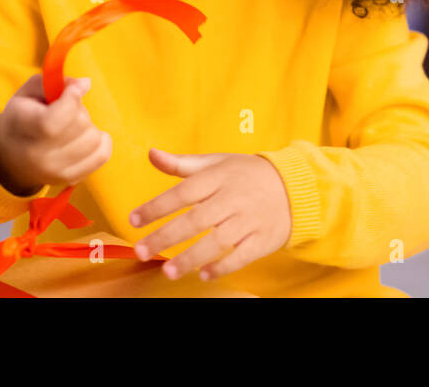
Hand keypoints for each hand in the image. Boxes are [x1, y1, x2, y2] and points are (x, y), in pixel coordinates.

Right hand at [0, 74, 111, 194]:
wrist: (9, 158)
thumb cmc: (22, 117)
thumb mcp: (28, 93)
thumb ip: (56, 82)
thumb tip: (85, 84)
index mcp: (22, 127)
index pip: (54, 119)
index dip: (71, 99)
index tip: (74, 90)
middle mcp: (39, 155)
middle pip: (79, 124)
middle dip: (79, 109)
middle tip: (66, 110)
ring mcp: (56, 170)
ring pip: (94, 138)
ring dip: (88, 126)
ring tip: (72, 126)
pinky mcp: (71, 178)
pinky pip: (102, 154)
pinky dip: (100, 141)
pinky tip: (85, 136)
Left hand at [128, 148, 291, 281]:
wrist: (294, 186)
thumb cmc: (245, 175)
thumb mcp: (216, 163)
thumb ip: (182, 164)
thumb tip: (151, 154)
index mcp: (218, 177)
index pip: (183, 191)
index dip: (157, 206)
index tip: (134, 219)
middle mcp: (232, 198)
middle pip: (196, 219)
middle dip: (166, 236)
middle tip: (141, 250)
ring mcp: (249, 219)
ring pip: (217, 241)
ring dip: (191, 257)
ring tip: (167, 271)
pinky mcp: (263, 238)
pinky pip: (242, 255)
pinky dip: (223, 266)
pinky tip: (204, 275)